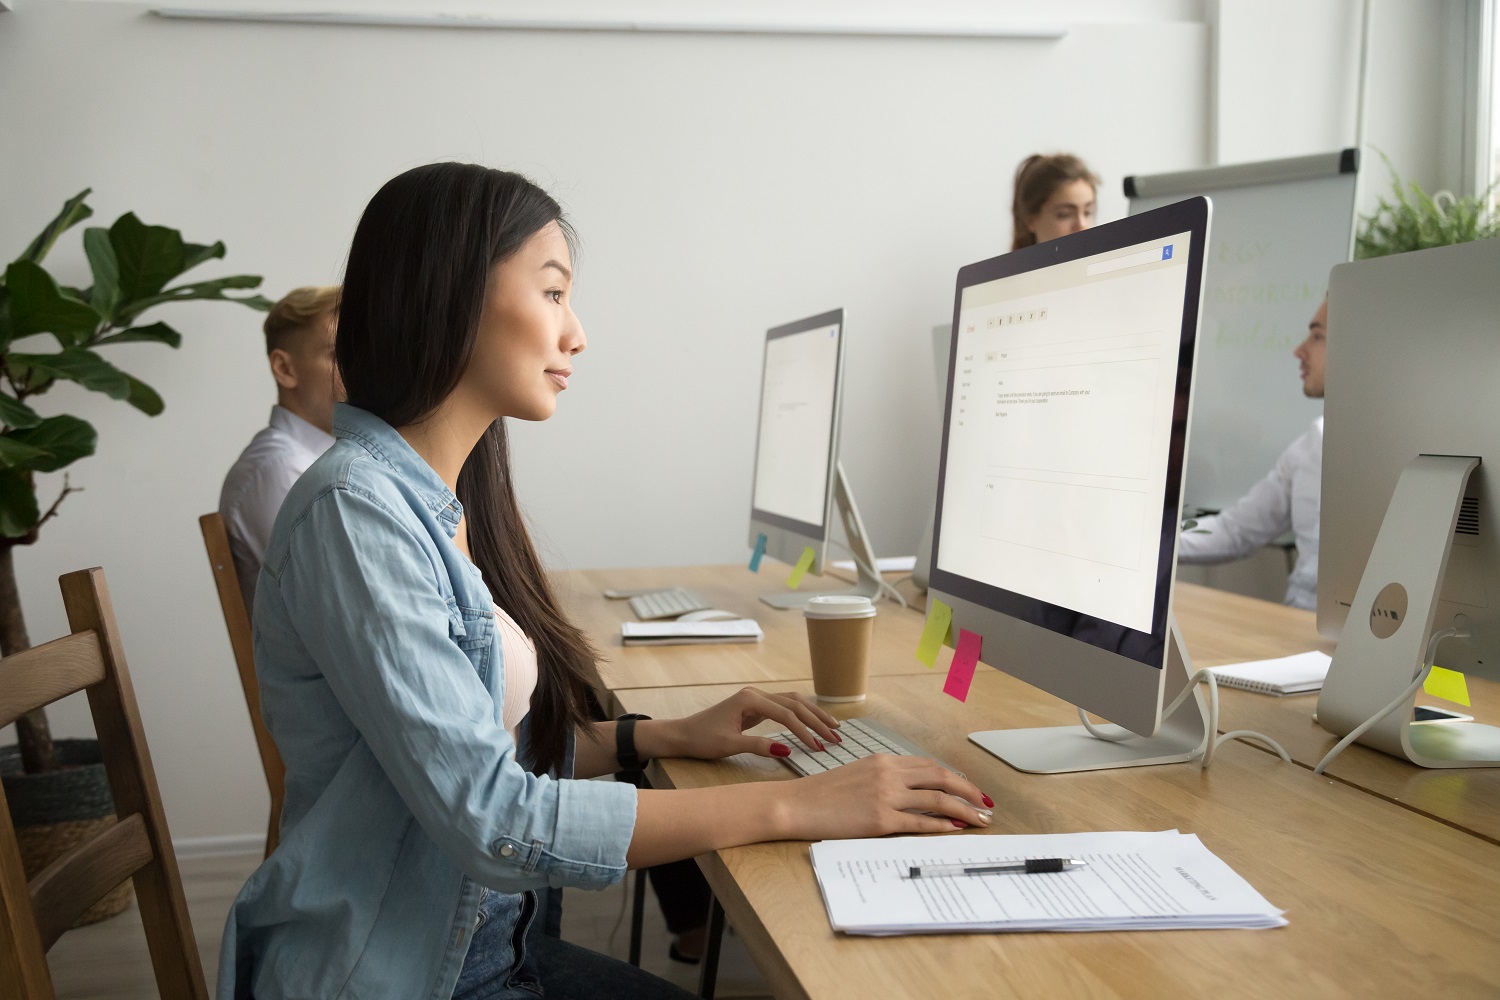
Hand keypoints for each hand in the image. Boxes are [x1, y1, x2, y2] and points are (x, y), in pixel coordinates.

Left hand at [654, 687, 843, 761]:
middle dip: (817, 721)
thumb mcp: (729, 745)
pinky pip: (784, 708)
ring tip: (833, 728)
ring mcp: (755, 699)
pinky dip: (801, 716)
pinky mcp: (755, 707)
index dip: (805, 731)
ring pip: (792, 703)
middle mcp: (755, 694)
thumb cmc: (701, 739)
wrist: (681, 734)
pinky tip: (813, 723)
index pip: (786, 714)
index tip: (819, 748)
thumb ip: (758, 746)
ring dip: (813, 715)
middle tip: (836, 738)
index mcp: (749, 700)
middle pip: (795, 704)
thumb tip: (788, 749)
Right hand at [777, 755, 993, 838]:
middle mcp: (888, 773)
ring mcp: (885, 796)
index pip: (929, 765)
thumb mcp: (857, 773)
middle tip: (986, 804)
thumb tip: (912, 790)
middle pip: (941, 778)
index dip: (954, 777)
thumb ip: (884, 777)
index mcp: (883, 760)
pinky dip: (941, 826)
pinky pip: (920, 822)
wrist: (797, 804)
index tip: (968, 788)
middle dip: (968, 791)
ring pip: (937, 799)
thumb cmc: (822, 793)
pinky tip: (954, 829)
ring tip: (980, 820)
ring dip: (963, 810)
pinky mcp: (880, 820)